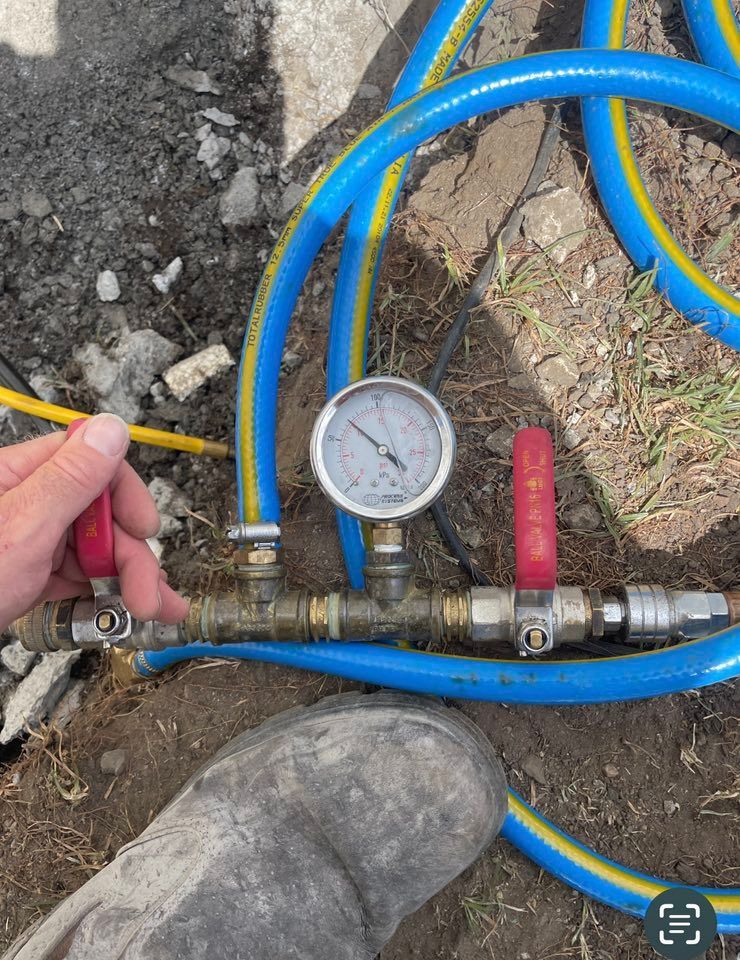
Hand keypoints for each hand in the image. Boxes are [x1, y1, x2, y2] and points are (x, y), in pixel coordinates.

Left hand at [0, 414, 189, 631]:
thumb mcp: (19, 531)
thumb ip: (69, 480)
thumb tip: (110, 429)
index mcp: (15, 477)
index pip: (89, 461)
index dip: (124, 495)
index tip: (145, 529)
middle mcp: (23, 503)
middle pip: (97, 513)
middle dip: (132, 554)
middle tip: (151, 594)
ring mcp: (24, 541)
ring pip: (92, 549)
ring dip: (128, 580)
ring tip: (150, 612)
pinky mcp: (25, 574)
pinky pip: (75, 576)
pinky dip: (102, 595)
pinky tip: (120, 613)